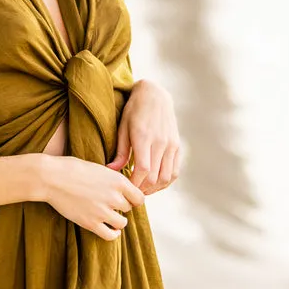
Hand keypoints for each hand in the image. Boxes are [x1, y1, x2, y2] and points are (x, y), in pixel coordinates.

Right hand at [42, 155, 144, 240]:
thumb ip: (113, 179)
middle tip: (110, 203)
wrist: (51, 177)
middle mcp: (114, 197)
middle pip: (129, 209)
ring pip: (122, 223)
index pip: (139, 197)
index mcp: (118, 181)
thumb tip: (124, 188)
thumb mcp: (98, 168)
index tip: (127, 198)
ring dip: (117, 220)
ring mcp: (103, 212)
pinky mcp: (91, 223)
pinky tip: (109, 229)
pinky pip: (110, 235)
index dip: (133, 198)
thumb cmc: (72, 168)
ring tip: (109, 216)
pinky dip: (112, 234)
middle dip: (121, 206)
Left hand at [106, 79, 181, 194]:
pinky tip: (154, 183)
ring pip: (166, 177)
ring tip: (142, 189)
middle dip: (142, 189)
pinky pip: (174, 171)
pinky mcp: (177, 146)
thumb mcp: (123, 127)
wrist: (155, 95)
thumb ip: (120, 151)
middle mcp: (160, 142)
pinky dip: (165, 182)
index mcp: (144, 137)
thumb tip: (111, 171)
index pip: (142, 169)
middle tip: (131, 193)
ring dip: (154, 188)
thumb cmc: (134, 110)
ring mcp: (171, 144)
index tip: (126, 189)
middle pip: (154, 177)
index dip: (134, 184)